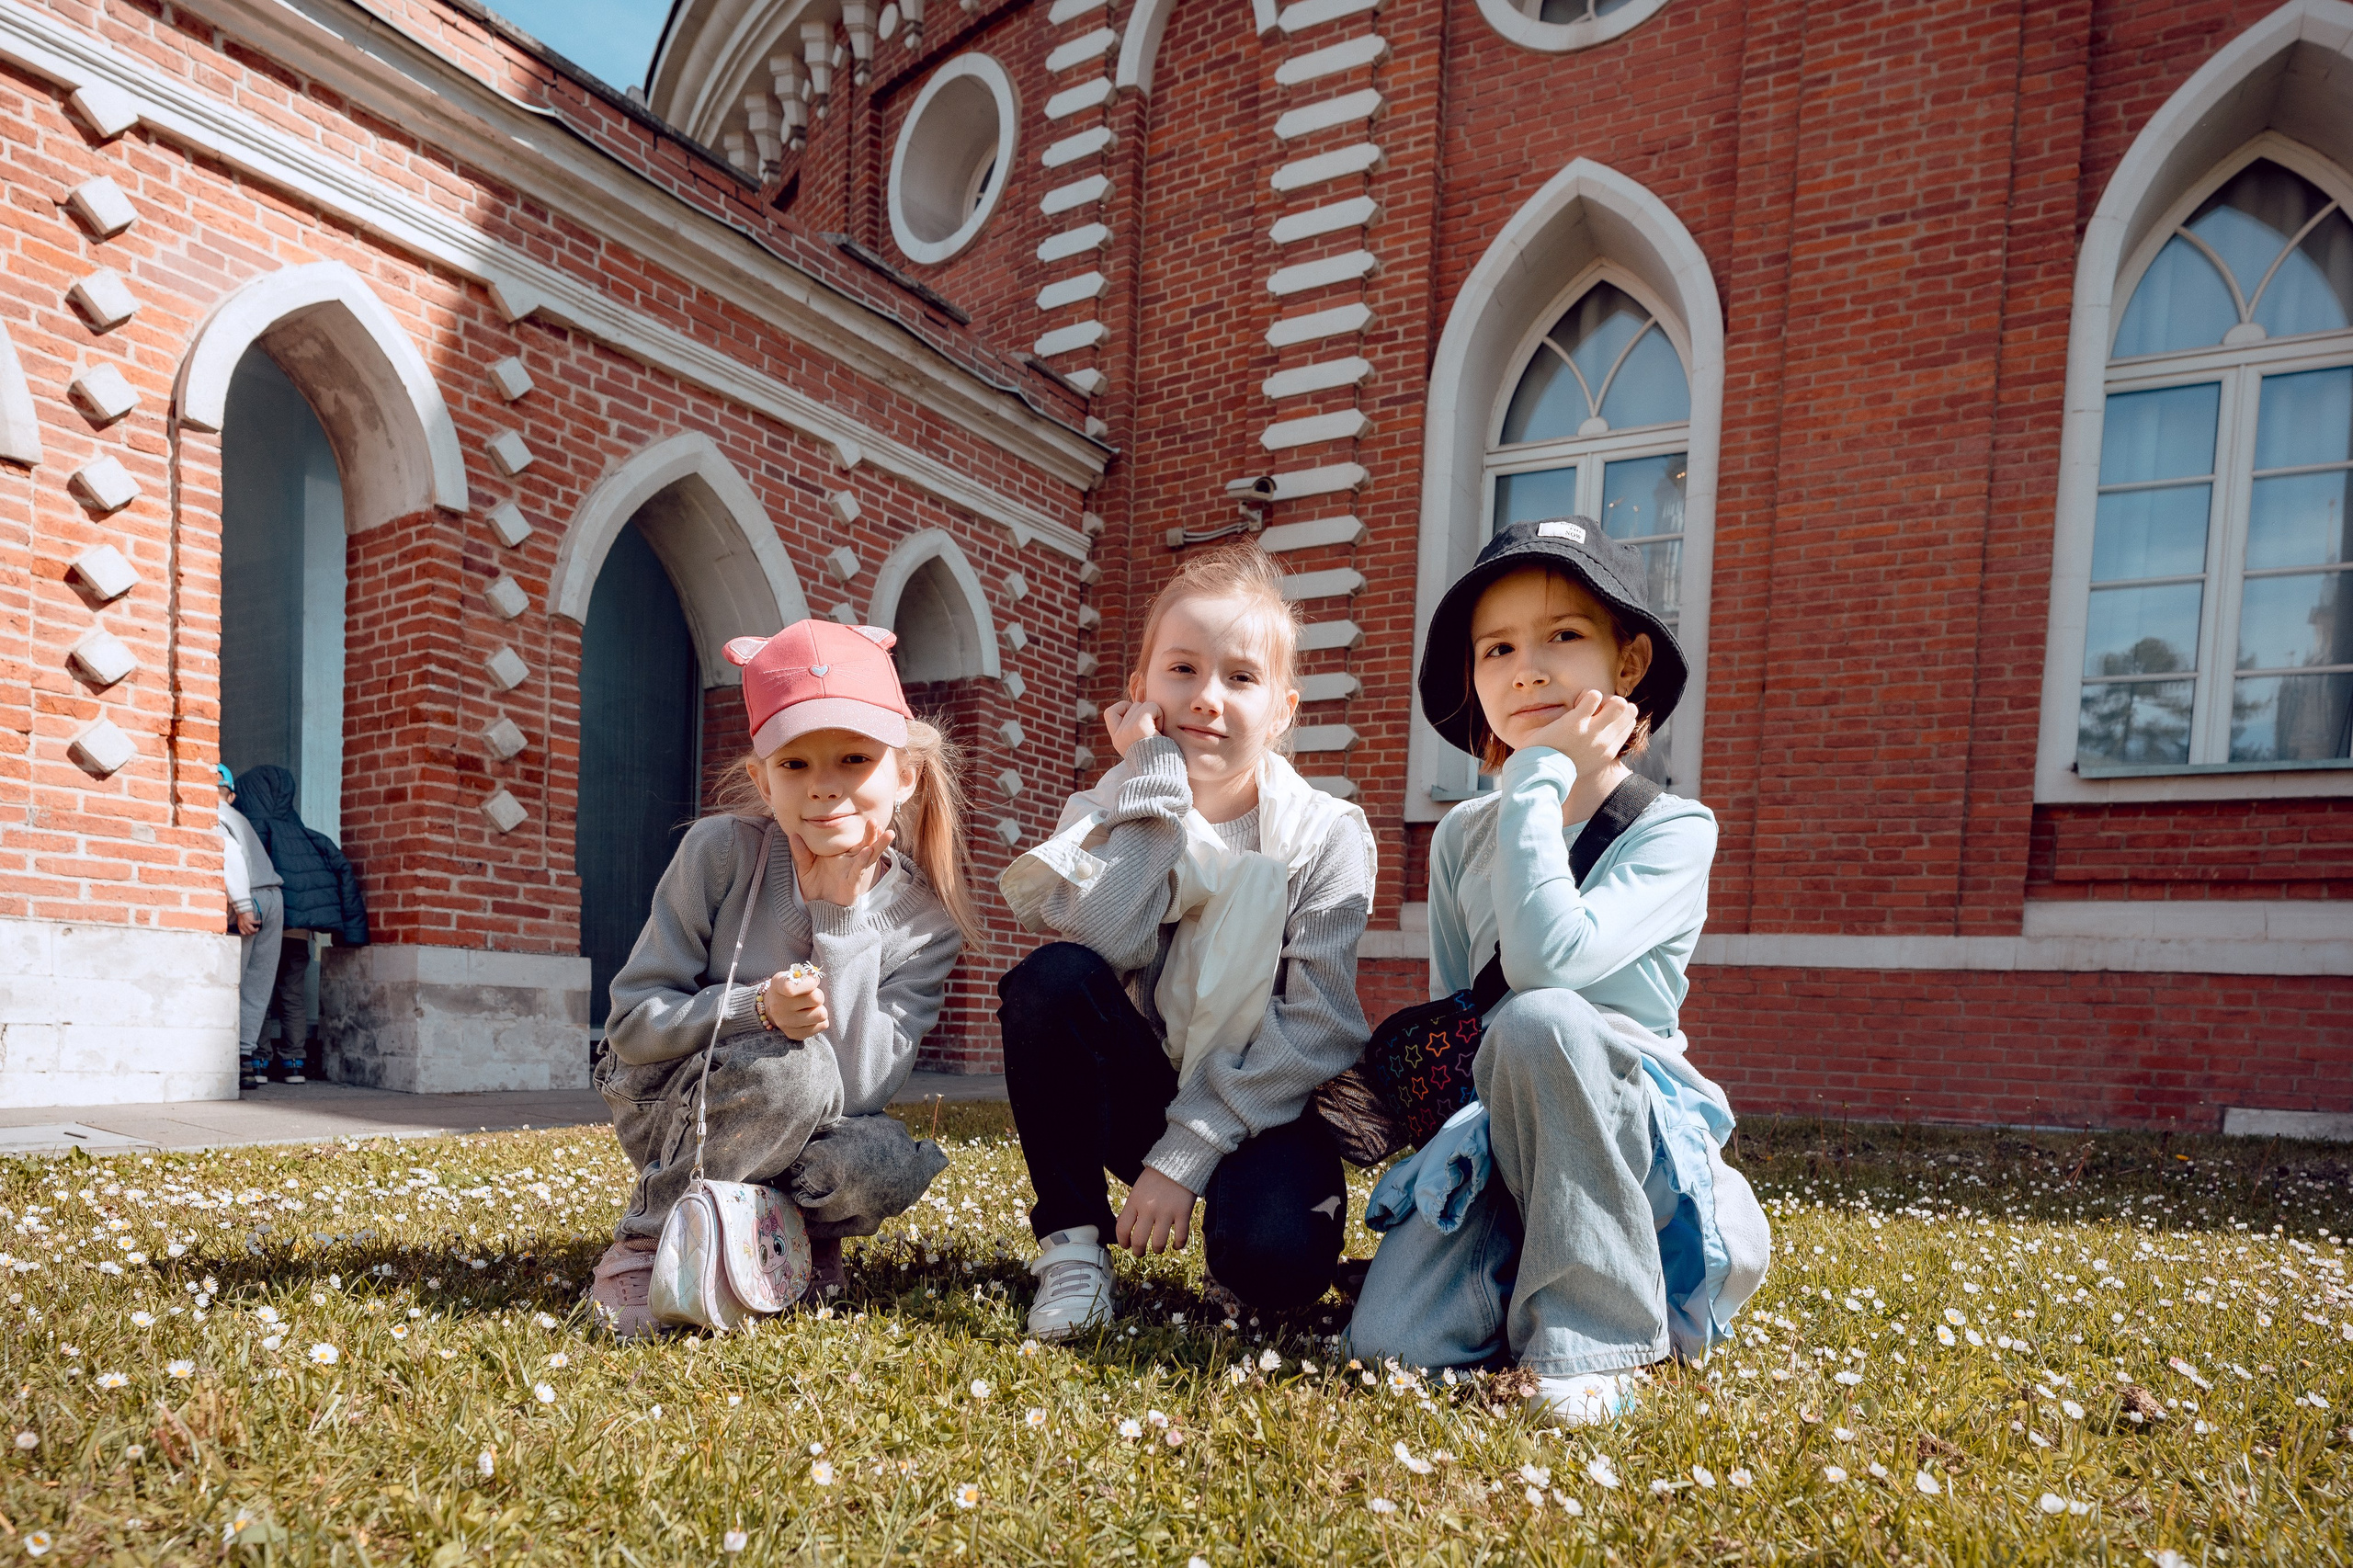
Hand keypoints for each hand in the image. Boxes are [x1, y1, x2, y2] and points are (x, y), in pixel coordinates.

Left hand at [234, 909, 259, 936]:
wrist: (242, 909)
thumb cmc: (242, 915)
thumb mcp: (240, 921)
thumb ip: (243, 925)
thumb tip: (248, 928)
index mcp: (240, 926)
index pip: (243, 933)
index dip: (248, 933)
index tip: (251, 932)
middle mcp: (243, 926)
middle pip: (249, 933)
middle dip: (253, 932)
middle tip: (256, 930)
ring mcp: (246, 923)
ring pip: (252, 930)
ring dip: (256, 930)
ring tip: (258, 928)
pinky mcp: (250, 920)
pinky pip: (256, 923)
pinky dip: (258, 922)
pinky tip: (259, 921)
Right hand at [759, 970, 828, 1039]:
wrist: (776, 1006)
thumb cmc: (791, 987)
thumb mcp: (794, 975)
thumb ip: (806, 975)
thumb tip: (815, 978)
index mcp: (777, 985)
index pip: (791, 987)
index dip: (809, 983)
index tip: (813, 982)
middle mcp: (778, 1006)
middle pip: (816, 999)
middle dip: (818, 995)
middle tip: (812, 995)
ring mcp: (785, 1023)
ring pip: (821, 1014)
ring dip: (820, 1009)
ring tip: (811, 1007)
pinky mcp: (794, 1034)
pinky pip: (822, 1025)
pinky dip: (820, 1021)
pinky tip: (809, 1016)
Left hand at [789, 818, 893, 906]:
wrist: (818, 909)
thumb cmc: (816, 889)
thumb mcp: (805, 868)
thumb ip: (801, 852)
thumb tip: (793, 835)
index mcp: (842, 855)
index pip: (854, 839)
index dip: (861, 829)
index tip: (866, 816)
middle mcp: (851, 862)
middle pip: (865, 844)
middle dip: (872, 833)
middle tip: (875, 820)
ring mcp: (853, 872)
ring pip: (869, 855)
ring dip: (878, 844)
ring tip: (887, 833)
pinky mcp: (852, 883)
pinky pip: (858, 870)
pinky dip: (863, 860)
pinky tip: (866, 851)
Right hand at [1102, 699, 1163, 758]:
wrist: (1163, 775)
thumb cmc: (1160, 760)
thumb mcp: (1141, 744)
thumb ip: (1135, 729)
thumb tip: (1140, 707)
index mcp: (1117, 740)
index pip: (1111, 712)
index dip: (1124, 709)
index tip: (1139, 720)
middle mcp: (1119, 735)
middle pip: (1134, 706)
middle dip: (1147, 715)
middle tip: (1154, 734)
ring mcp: (1127, 731)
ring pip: (1143, 705)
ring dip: (1155, 715)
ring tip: (1158, 733)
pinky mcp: (1140, 727)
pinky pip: (1150, 707)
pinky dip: (1159, 715)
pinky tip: (1161, 730)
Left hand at [1114, 1167, 1196, 1254]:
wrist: (1179, 1162)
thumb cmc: (1156, 1177)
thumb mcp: (1137, 1190)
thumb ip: (1131, 1208)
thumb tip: (1122, 1229)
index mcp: (1134, 1201)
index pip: (1122, 1229)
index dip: (1122, 1242)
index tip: (1126, 1246)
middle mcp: (1149, 1208)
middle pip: (1139, 1241)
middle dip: (1138, 1251)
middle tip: (1141, 1252)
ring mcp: (1166, 1212)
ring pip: (1158, 1243)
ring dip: (1157, 1250)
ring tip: (1158, 1248)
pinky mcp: (1183, 1213)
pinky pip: (1181, 1237)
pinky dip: (1178, 1245)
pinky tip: (1176, 1244)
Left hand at [1525, 688, 1639, 779]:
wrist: (1541, 777)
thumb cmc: (1556, 768)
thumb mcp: (1583, 763)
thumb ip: (1593, 749)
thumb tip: (1594, 732)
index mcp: (1607, 753)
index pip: (1628, 724)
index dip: (1616, 714)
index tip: (1598, 717)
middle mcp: (1605, 742)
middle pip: (1628, 711)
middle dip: (1613, 702)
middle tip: (1594, 708)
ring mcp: (1592, 732)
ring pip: (1619, 703)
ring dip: (1603, 697)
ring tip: (1585, 705)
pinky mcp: (1576, 722)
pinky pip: (1594, 696)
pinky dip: (1586, 694)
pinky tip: (1575, 703)